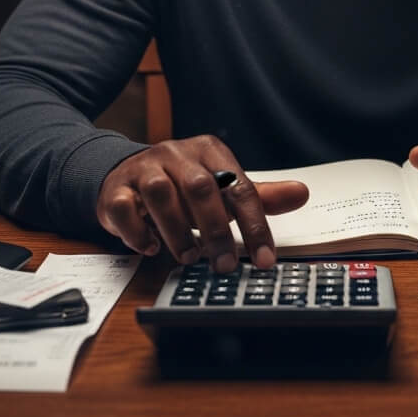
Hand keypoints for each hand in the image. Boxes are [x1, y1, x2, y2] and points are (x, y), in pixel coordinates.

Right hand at [96, 135, 308, 270]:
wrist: (127, 174)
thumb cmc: (183, 187)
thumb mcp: (221, 188)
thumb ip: (260, 195)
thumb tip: (302, 193)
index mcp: (208, 150)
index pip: (238, 186)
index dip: (254, 224)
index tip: (264, 259)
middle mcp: (176, 154)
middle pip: (200, 187)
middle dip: (216, 229)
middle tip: (224, 265)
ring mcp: (143, 168)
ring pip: (160, 193)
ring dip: (177, 229)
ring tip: (189, 257)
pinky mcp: (115, 188)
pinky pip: (123, 207)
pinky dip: (138, 230)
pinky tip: (150, 248)